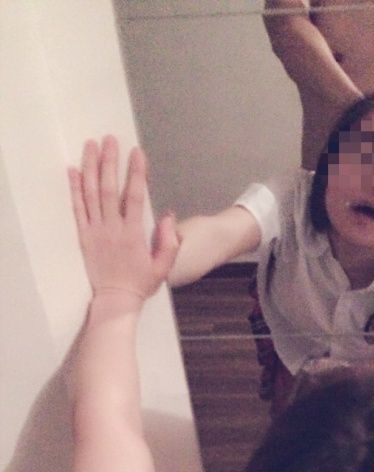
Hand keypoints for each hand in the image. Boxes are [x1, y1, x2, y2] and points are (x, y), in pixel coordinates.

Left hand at [68, 136, 179, 300]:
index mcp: (133, 235)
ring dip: (91, 168)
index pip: (134, 197)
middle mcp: (112, 229)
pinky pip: (77, 209)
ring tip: (91, 146)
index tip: (137, 153)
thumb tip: (168, 215)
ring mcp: (95, 232)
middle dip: (109, 161)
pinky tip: (73, 171)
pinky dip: (74, 189)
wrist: (116, 300)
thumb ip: (169, 242)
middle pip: (109, 189)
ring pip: (91, 194)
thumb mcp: (163, 266)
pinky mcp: (83, 236)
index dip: (136, 173)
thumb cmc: (141, 283)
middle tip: (109, 139)